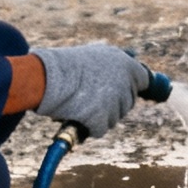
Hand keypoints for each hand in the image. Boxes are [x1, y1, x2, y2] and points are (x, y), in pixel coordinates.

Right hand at [33, 42, 152, 136]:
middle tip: (91, 100)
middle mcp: (124, 80)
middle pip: (128, 102)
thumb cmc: (62, 66)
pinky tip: (76, 116)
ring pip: (113, 118)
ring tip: (79, 104)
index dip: (132, 88)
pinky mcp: (102, 117)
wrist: (45, 76)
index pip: (142, 79)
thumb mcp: (90, 57)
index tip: (129, 94)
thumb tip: (123, 75)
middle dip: (113, 105)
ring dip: (99, 116)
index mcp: (123, 62)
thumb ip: (108, 66)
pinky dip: (88, 127)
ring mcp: (114, 99)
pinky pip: (99, 129)